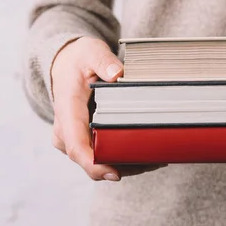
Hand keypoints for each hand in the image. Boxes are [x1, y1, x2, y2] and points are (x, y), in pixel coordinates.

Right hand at [51, 37, 166, 180]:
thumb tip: (117, 74)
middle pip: (91, 159)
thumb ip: (103, 62)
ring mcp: (75, 138)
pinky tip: (149, 154)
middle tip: (155, 161)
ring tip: (159, 158)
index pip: (76, 145)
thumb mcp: (91, 52)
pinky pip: (103, 155)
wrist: (66, 64)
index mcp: (66, 110)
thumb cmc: (79, 59)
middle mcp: (66, 131)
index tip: (115, 173)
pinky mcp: (86, 140)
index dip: (94, 163)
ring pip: (100, 161)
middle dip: (122, 165)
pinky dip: (125, 158)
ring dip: (127, 164)